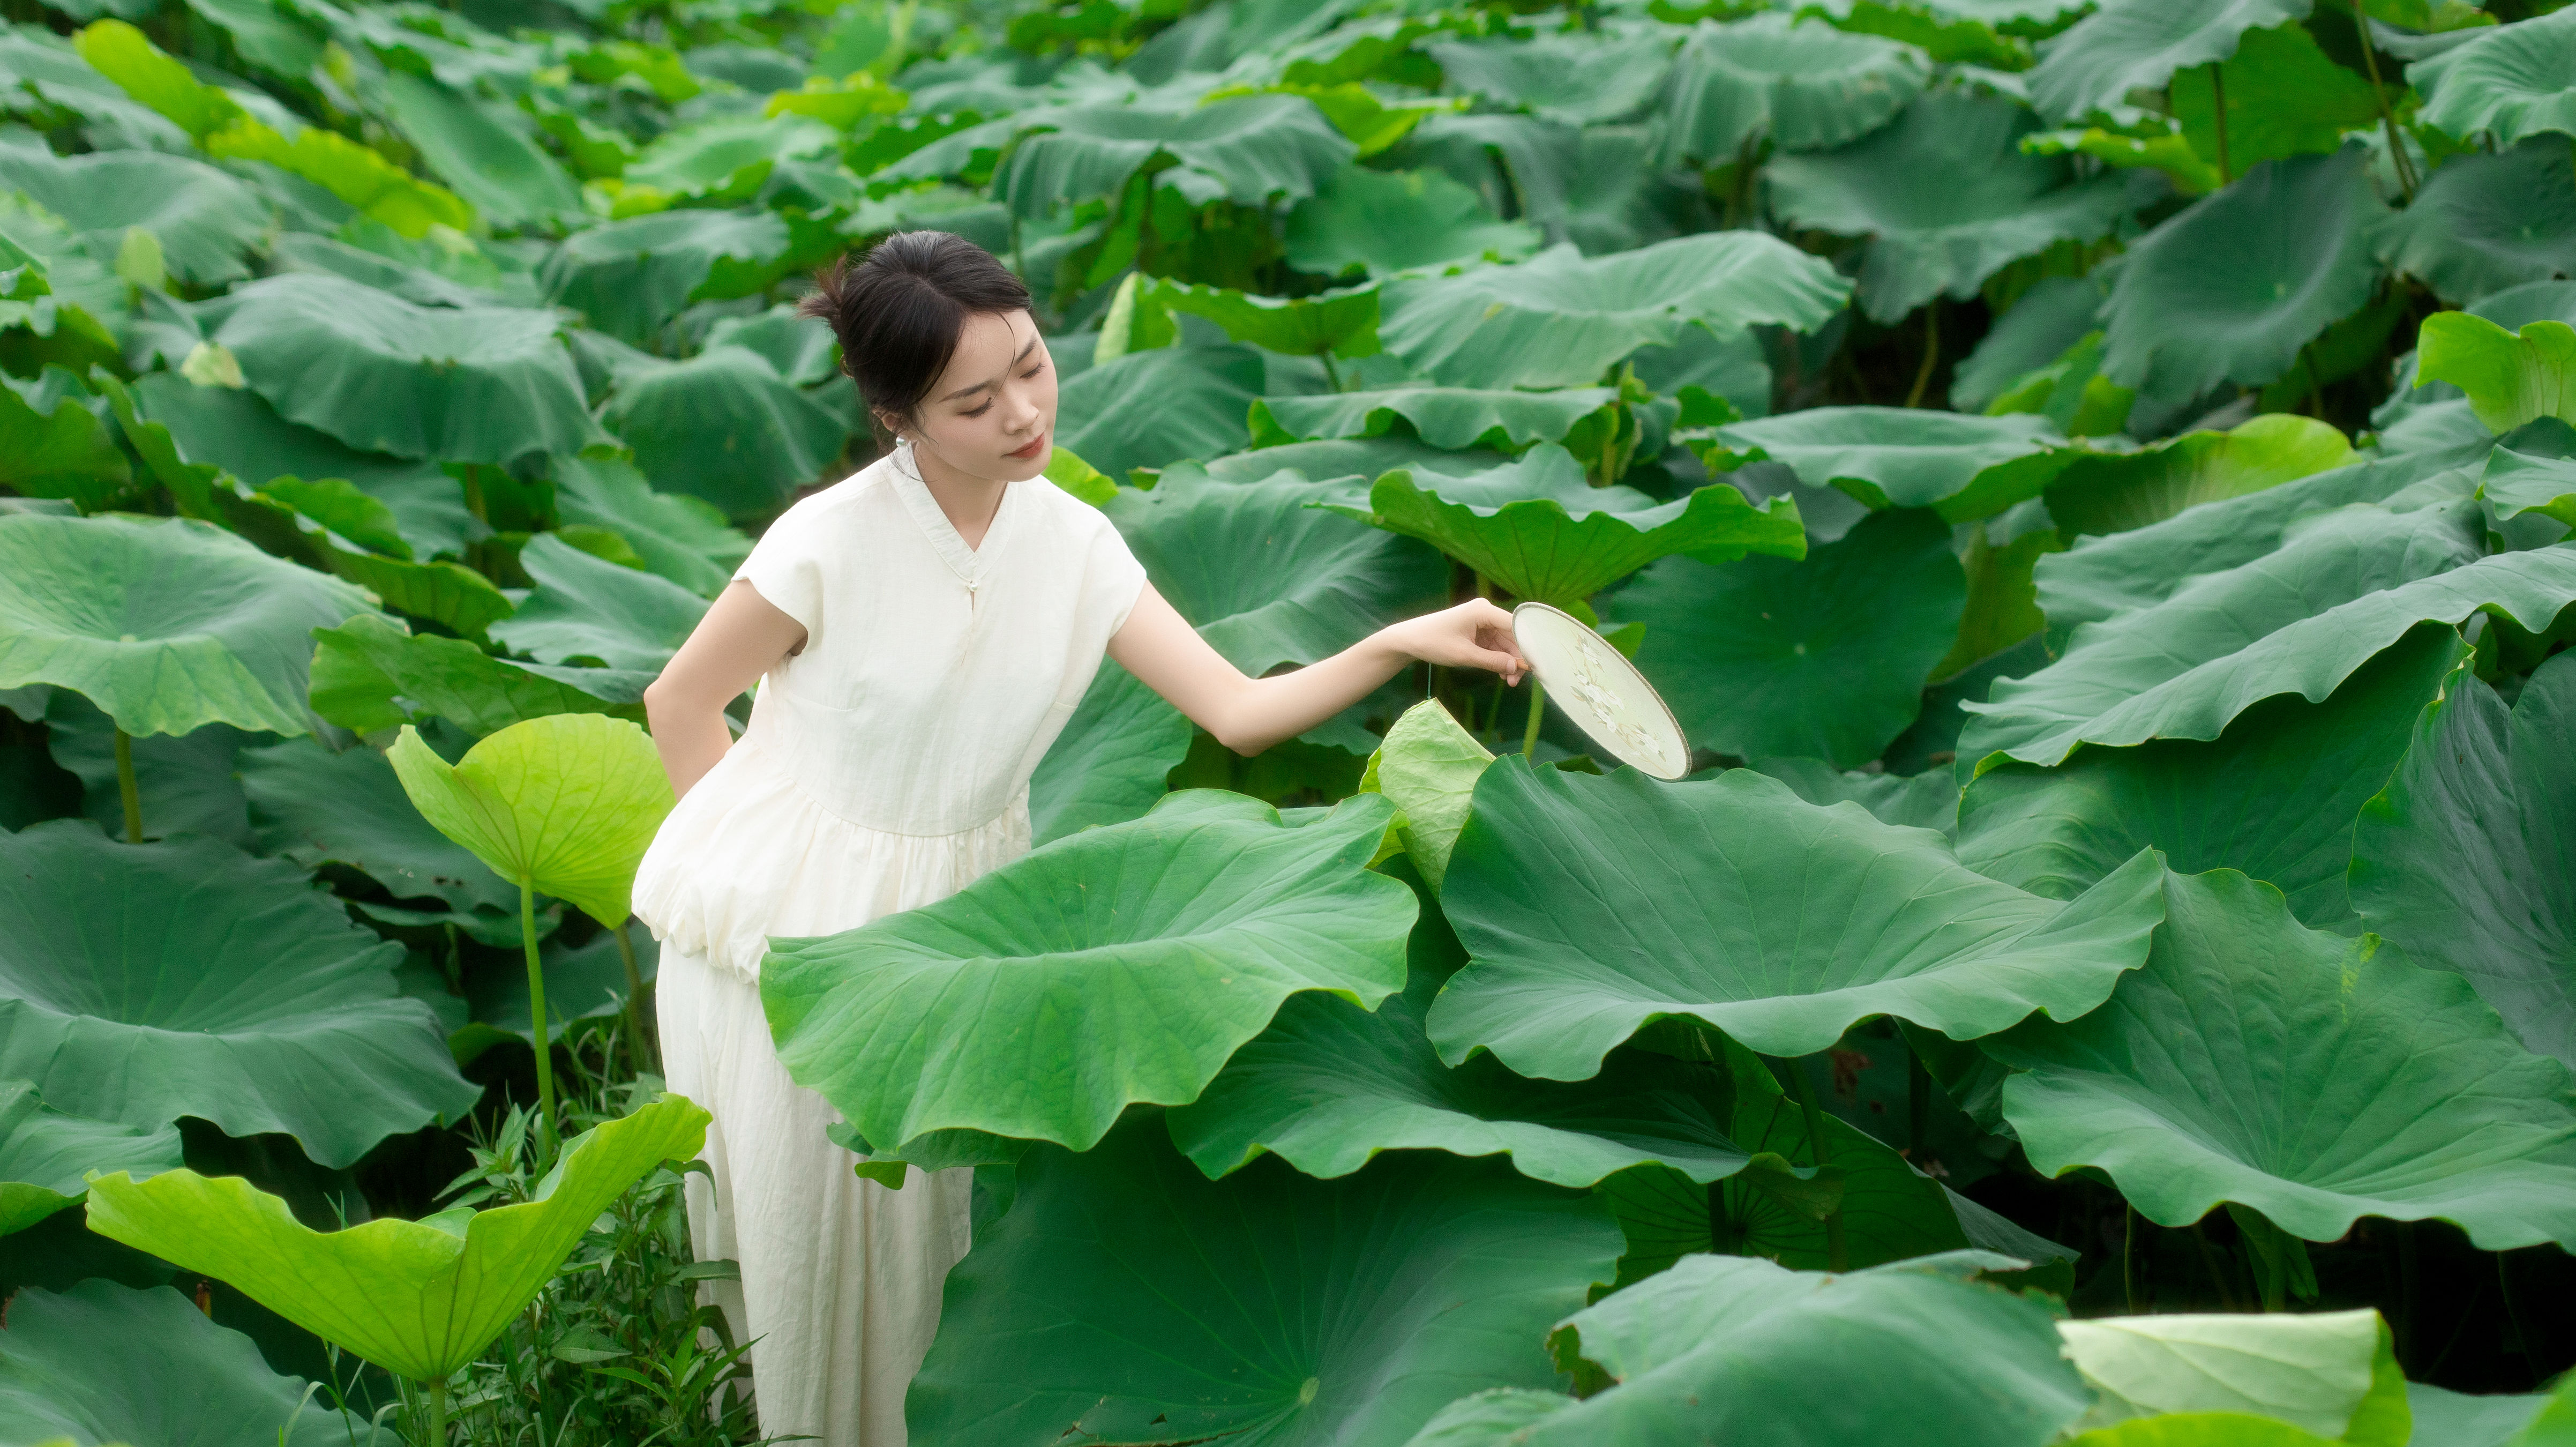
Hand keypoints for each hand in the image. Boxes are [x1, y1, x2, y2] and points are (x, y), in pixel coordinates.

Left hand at [1388, 599, 1526, 684]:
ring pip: (1505, 642)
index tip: (1536, 664)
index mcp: (1483, 610)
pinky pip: (1495, 645)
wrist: (1409, 639)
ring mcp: (1482, 621)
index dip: (1528, 645)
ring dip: (1508, 661)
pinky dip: (1499, 659)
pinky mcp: (1478, 631)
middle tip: (1518, 681)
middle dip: (1517, 658)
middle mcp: (1485, 612)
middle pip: (1512, 635)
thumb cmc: (1433, 642)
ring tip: (1509, 682)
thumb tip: (1516, 668)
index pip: (1515, 625)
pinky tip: (1502, 674)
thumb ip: (1492, 661)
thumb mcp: (1464, 655)